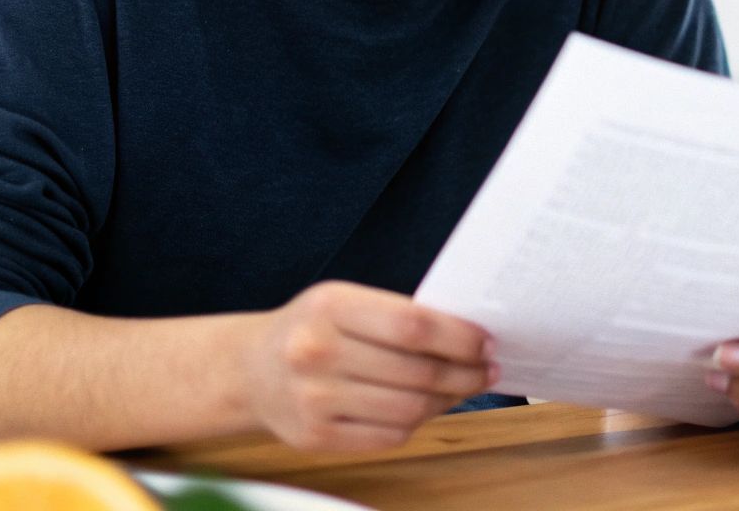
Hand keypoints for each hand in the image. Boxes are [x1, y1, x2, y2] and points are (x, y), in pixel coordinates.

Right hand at [239, 280, 499, 451]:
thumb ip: (400, 316)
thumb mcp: (347, 303)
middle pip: (417, 372)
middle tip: (487, 370)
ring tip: (463, 389)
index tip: (487, 343)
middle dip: (465, 373)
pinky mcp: (313, 436)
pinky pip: (388, 436)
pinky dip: (416, 423)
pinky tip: (425, 409)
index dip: (460, 338)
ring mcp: (312, 399)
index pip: (414, 326)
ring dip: (448, 401)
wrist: (252, 370)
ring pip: (408, 408)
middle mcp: (316, 352)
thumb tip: (471, 339)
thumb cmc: (316, 329)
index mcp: (330, 306)